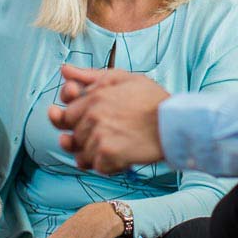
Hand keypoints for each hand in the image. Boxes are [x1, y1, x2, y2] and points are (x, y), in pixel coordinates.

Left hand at [48, 65, 168, 173]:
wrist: (174, 123)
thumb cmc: (152, 99)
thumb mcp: (122, 78)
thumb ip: (90, 76)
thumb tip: (63, 70)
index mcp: (94, 97)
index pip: (66, 115)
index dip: (74, 123)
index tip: (88, 125)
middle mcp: (92, 116)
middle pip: (73, 137)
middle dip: (86, 141)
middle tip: (108, 138)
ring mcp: (99, 136)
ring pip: (83, 155)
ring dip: (98, 155)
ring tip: (118, 147)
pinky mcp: (108, 155)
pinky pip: (97, 168)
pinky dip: (109, 166)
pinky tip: (124, 157)